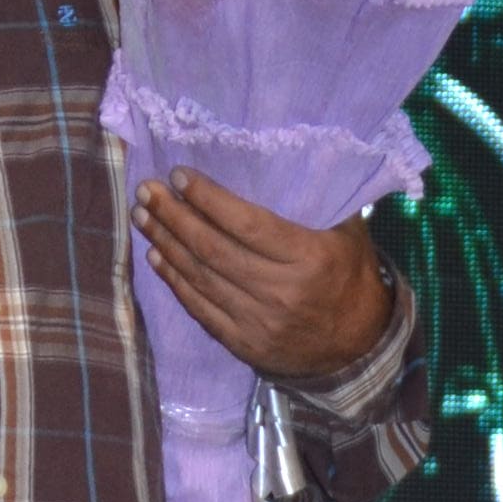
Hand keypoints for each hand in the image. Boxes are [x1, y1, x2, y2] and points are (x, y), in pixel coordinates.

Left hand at [133, 173, 388, 379]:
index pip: (247, 224)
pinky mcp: (244, 343)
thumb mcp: (350, 233)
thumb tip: (288, 154)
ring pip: (201, 278)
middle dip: (174, 216)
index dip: (208, 199)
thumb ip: (321, 199)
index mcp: (308, 258)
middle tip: (147, 192)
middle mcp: (280, 291)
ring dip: (167, 244)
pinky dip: (175, 282)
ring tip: (143, 217)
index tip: (180, 176)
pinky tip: (156, 257)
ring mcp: (259, 322)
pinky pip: (201, 309)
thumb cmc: (351, 276)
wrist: (359, 346)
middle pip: (214, 249)